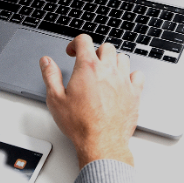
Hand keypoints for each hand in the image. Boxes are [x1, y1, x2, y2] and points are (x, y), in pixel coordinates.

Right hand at [39, 34, 143, 167]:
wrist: (101, 142)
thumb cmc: (79, 123)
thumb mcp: (55, 98)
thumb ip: (50, 75)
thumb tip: (46, 61)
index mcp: (87, 67)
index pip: (84, 40)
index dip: (75, 43)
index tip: (72, 53)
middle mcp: (108, 70)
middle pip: (106, 47)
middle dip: (95, 52)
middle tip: (88, 64)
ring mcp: (123, 81)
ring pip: (122, 58)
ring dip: (112, 61)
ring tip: (104, 73)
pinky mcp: (135, 93)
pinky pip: (137, 75)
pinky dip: (130, 75)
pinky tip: (122, 83)